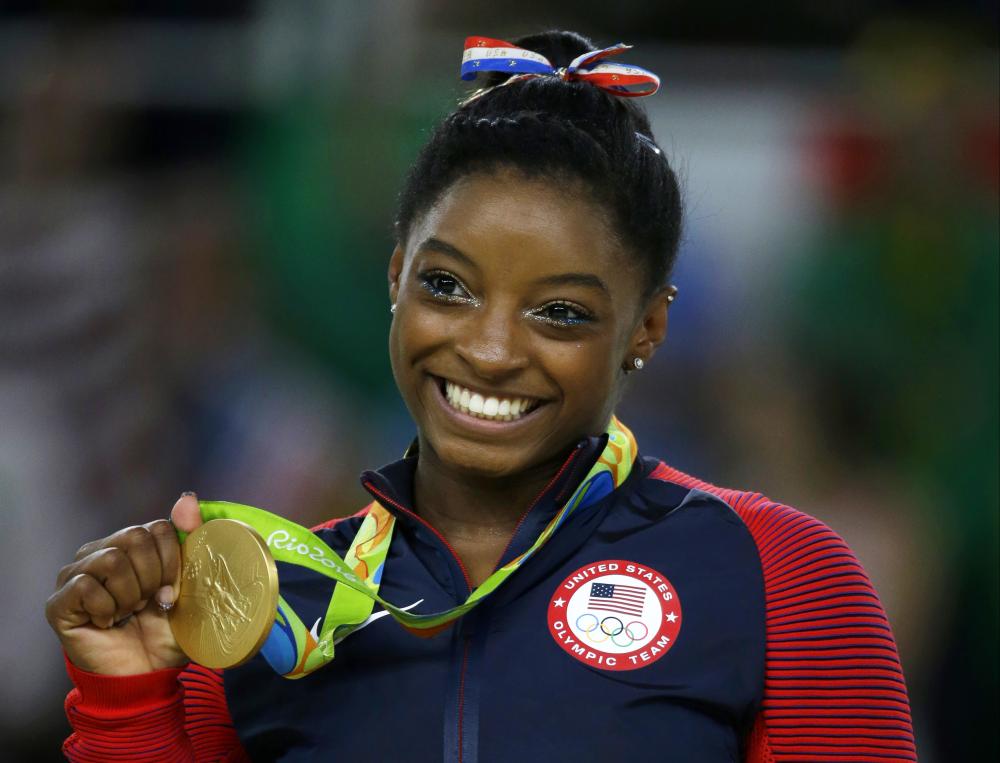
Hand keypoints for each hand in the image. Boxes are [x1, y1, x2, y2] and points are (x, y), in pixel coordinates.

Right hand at [45, 493, 203, 675]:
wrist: (148, 675)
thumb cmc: (168, 629)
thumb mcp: (191, 582)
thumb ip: (190, 537)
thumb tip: (186, 496)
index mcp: (131, 544)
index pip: (158, 528)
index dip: (172, 562)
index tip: (172, 591)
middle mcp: (99, 552)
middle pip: (134, 538)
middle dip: (153, 577)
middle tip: (149, 604)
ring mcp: (75, 575)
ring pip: (111, 560)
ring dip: (130, 595)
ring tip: (128, 613)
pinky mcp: (59, 602)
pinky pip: (87, 586)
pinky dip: (108, 609)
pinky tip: (109, 623)